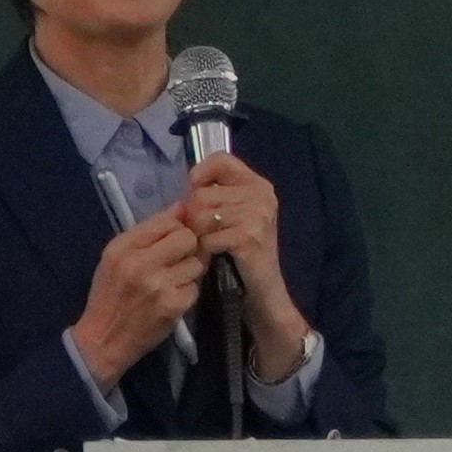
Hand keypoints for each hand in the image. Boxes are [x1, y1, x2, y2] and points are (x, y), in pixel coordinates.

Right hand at [67, 202, 211, 382]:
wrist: (103, 339)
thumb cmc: (109, 295)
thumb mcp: (114, 258)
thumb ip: (147, 232)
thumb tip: (181, 207)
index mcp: (122, 248)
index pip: (167, 221)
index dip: (176, 228)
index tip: (173, 238)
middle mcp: (140, 264)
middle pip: (187, 238)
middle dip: (188, 247)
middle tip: (177, 259)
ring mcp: (159, 286)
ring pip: (196, 263)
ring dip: (189, 271)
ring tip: (171, 280)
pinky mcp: (174, 306)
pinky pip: (195, 287)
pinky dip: (188, 291)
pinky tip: (172, 297)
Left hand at [175, 154, 310, 371]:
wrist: (262, 291)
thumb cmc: (240, 254)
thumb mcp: (233, 216)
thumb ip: (216, 195)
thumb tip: (189, 184)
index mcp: (258, 185)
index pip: (221, 160)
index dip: (201, 174)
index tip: (195, 193)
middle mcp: (262, 195)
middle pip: (202, 193)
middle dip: (194, 218)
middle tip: (205, 236)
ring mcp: (258, 215)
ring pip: (201, 215)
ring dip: (197, 236)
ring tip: (209, 248)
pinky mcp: (249, 236)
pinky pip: (206, 237)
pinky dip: (204, 252)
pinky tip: (215, 258)